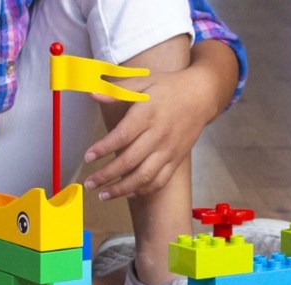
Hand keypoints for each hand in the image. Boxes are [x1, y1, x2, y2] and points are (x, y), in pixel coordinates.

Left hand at [82, 67, 216, 199]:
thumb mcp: (143, 82)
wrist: (202, 95)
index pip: (122, 136)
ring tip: (103, 195)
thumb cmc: (169, 88)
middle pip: (130, 161)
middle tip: (89, 183)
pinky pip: (159, 181)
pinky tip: (127, 192)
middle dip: (106, 175)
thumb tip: (93, 94)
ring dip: (122, 189)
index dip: (103, 149)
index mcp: (148, 114)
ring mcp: (169, 150)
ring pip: (144, 176)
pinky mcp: (176, 159)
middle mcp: (159, 135)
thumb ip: (117, 90)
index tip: (88, 157)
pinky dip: (143, 190)